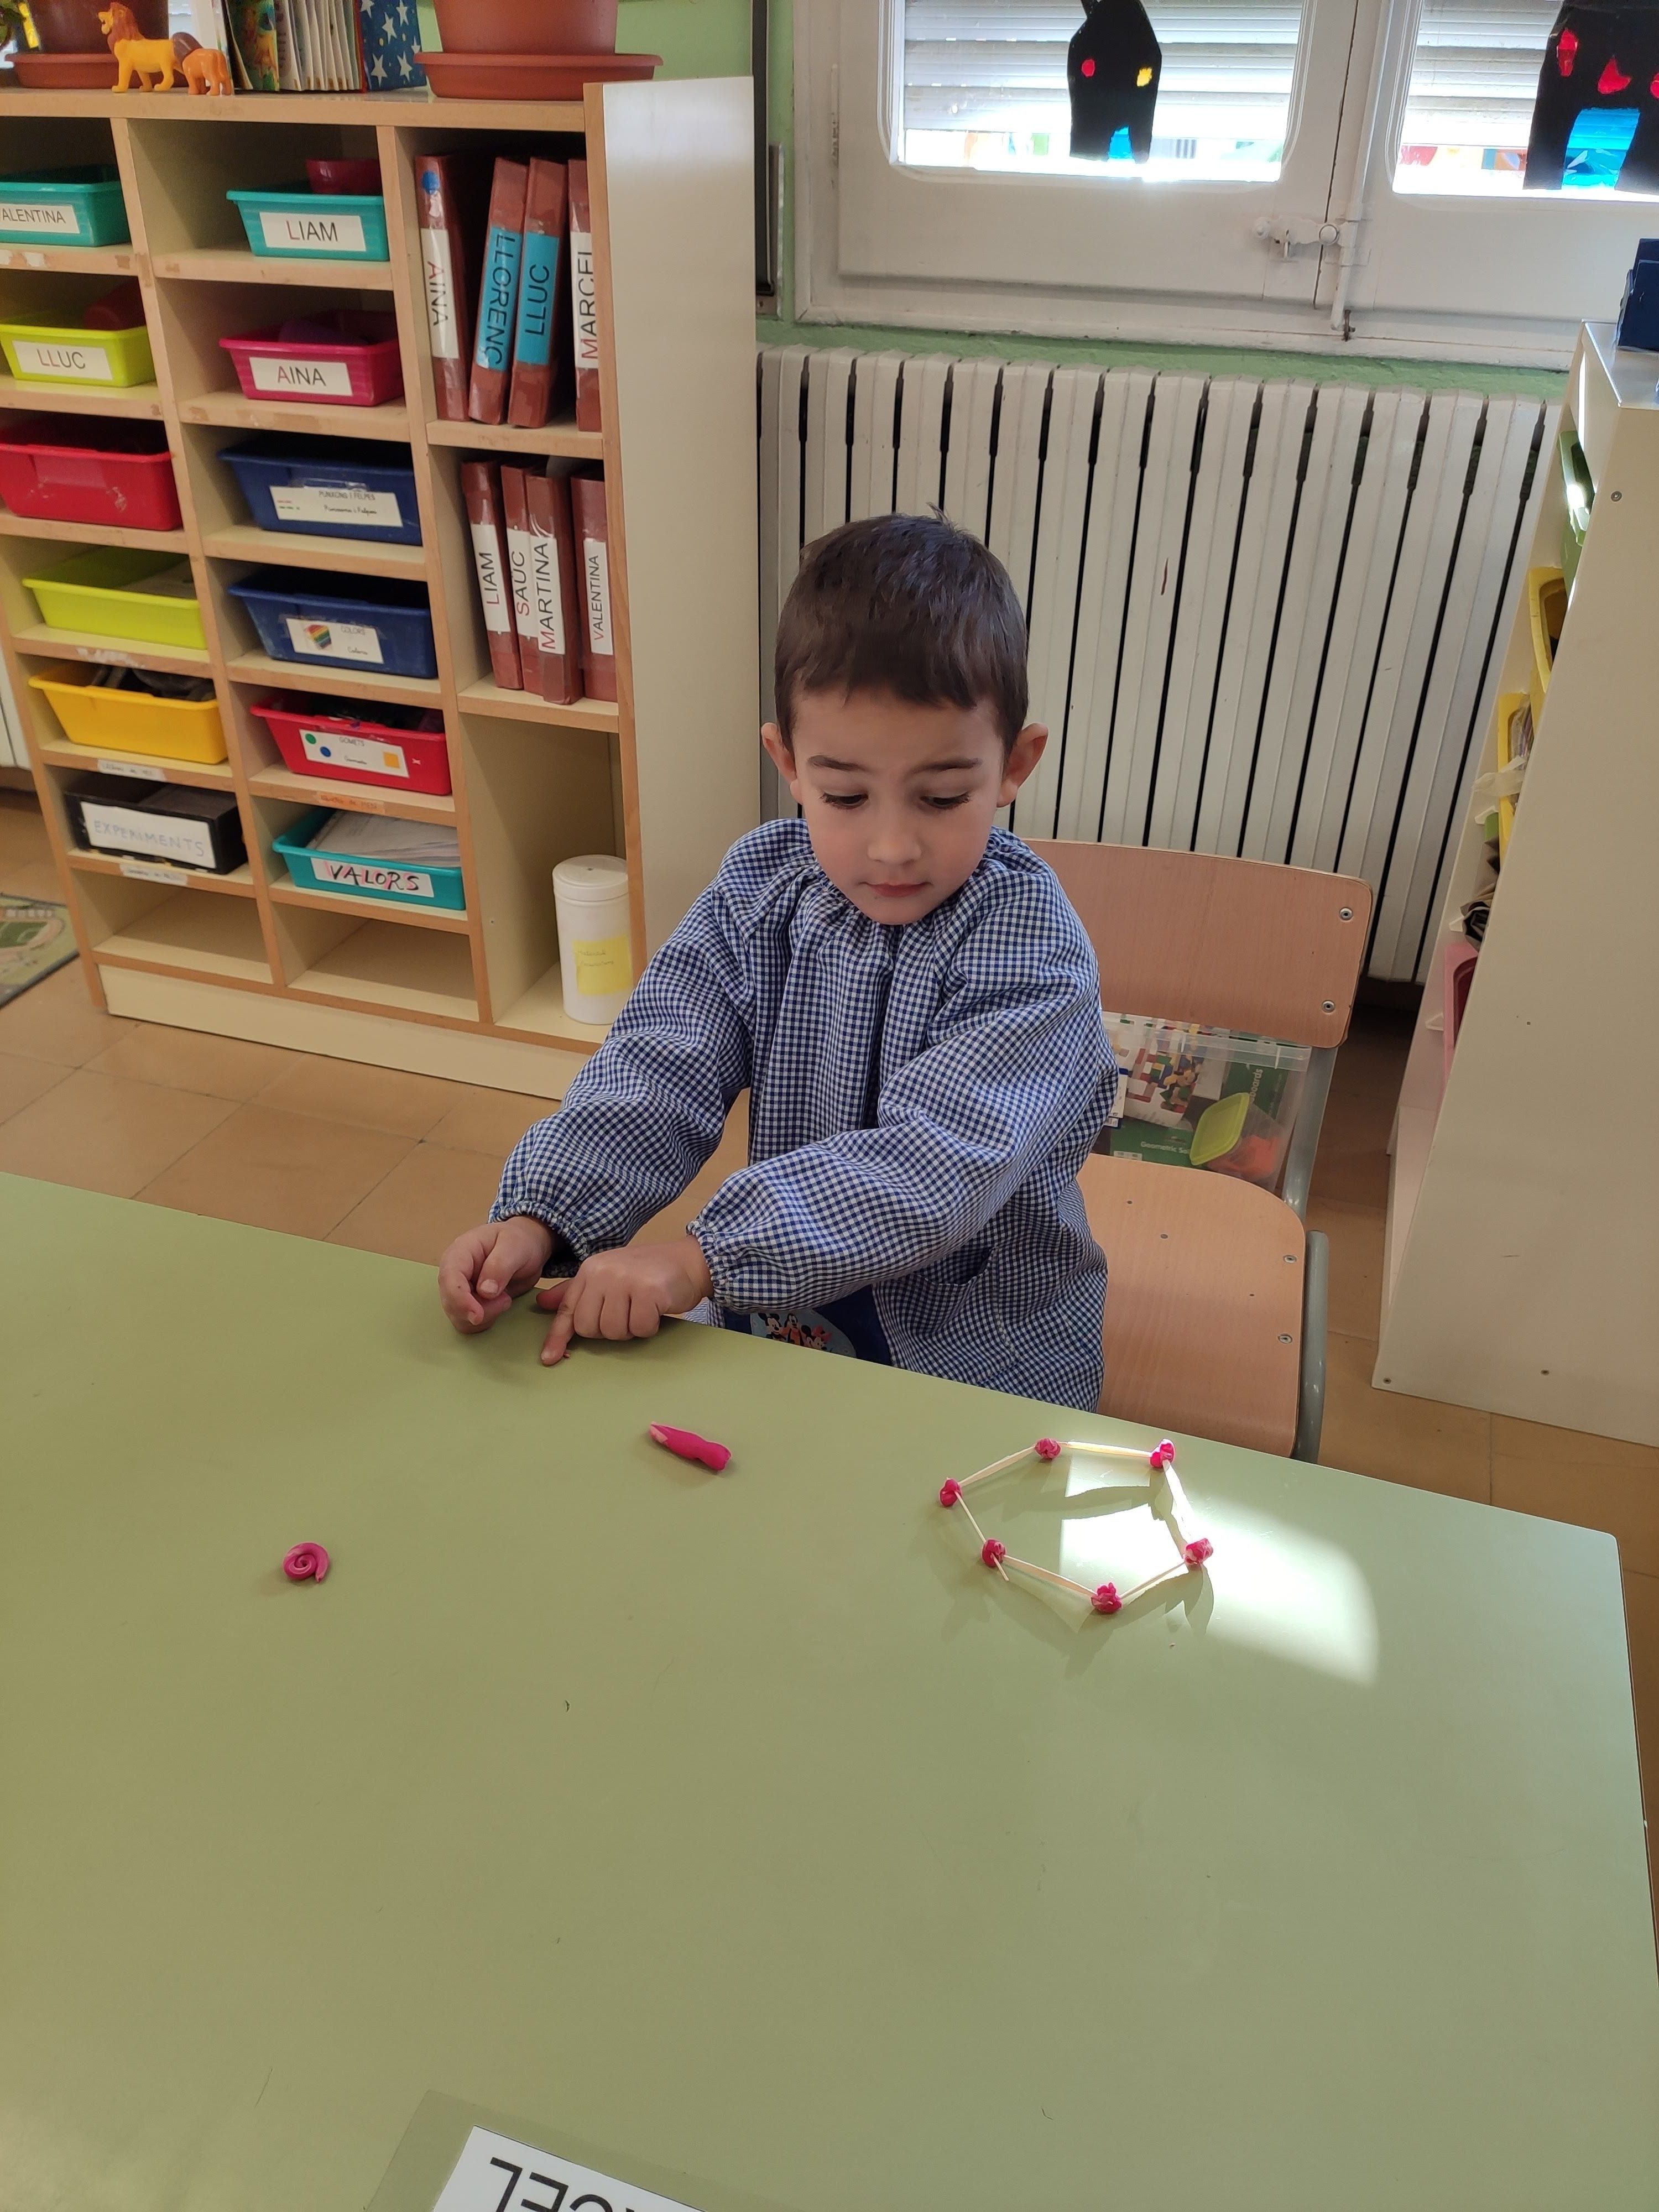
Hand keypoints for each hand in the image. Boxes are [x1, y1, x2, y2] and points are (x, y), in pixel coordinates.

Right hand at [437, 1215, 555, 1332]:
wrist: (526, 1247)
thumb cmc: (518, 1241)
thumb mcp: (515, 1246)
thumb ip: (500, 1266)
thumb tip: (485, 1292)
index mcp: (460, 1252)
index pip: (449, 1279)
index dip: (460, 1300)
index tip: (477, 1315)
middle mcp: (453, 1273)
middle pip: (451, 1303)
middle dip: (479, 1310)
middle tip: (506, 1299)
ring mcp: (459, 1290)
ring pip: (458, 1317)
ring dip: (484, 1316)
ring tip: (505, 1298)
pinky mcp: (468, 1303)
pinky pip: (468, 1322)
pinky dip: (485, 1321)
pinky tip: (499, 1305)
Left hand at [535, 1235, 712, 1364]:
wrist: (691, 1260)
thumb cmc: (649, 1272)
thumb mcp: (610, 1275)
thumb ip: (577, 1291)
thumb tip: (542, 1303)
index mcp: (590, 1269)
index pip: (569, 1309)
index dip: (558, 1337)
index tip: (549, 1358)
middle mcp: (603, 1272)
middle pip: (590, 1328)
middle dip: (609, 1330)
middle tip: (627, 1313)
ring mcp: (625, 1280)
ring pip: (614, 1331)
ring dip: (631, 1329)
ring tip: (642, 1309)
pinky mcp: (648, 1291)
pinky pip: (640, 1329)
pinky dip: (650, 1326)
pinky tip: (657, 1309)